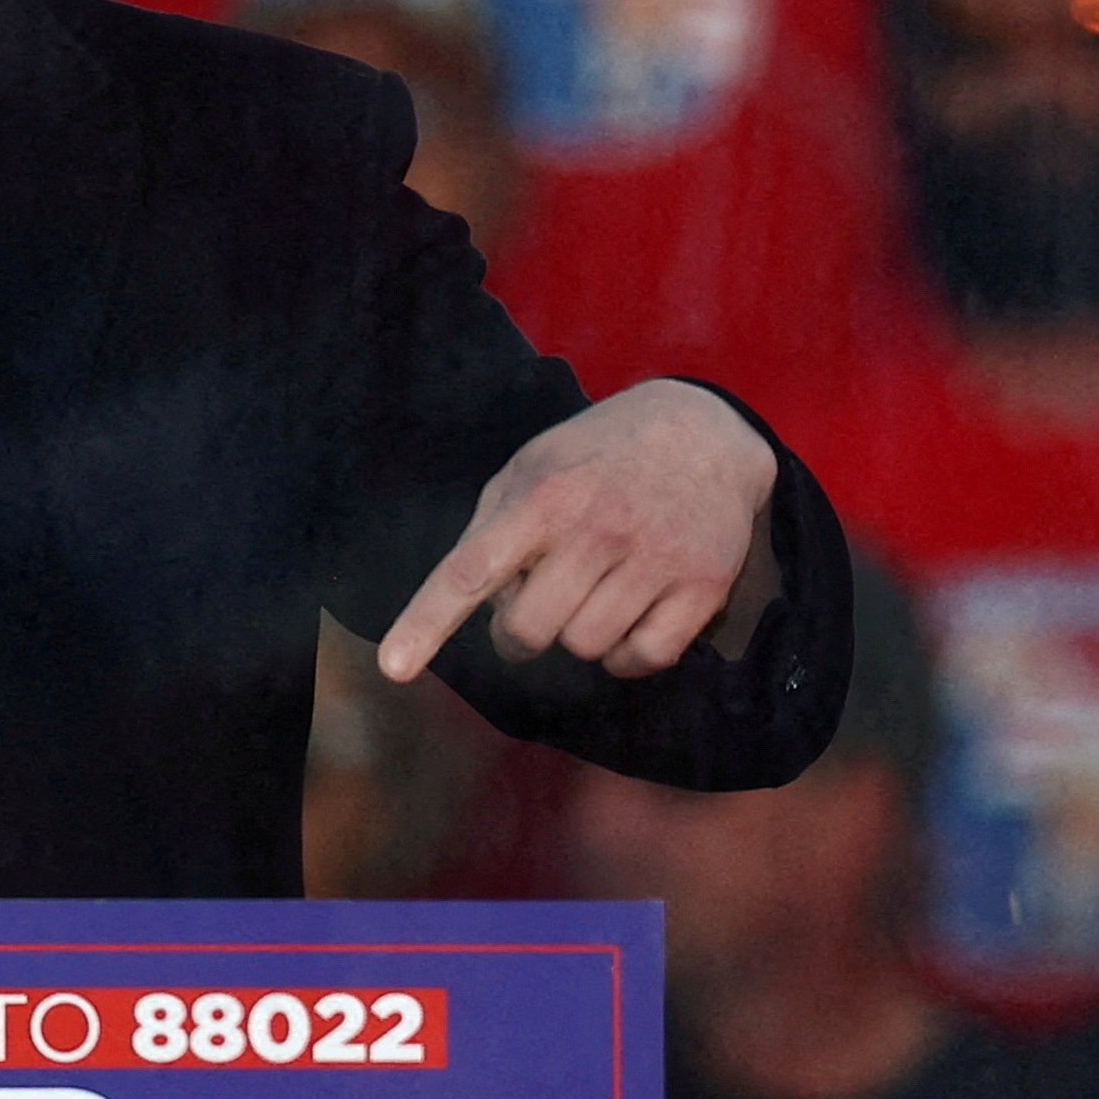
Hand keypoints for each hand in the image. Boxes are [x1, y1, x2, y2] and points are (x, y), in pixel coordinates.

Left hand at [379, 380, 775, 684]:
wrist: (703, 431)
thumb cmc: (594, 458)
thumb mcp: (530, 469)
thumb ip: (491, 530)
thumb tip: (474, 604)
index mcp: (542, 497)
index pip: (471, 570)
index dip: (427, 622)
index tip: (393, 667)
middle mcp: (599, 528)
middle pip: (529, 630)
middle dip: (517, 634)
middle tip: (531, 607)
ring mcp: (656, 558)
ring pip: (586, 649)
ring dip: (576, 637)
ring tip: (590, 592)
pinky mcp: (704, 585)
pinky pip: (643, 659)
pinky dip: (626, 655)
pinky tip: (627, 616)